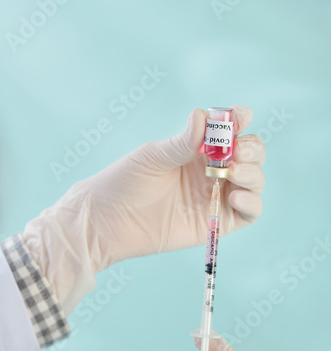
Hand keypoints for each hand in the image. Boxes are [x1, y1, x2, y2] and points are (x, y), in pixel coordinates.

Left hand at [23, 107, 264, 313]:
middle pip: (250, 154)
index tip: (242, 116)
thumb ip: (182, 143)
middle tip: (236, 151)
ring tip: (233, 173)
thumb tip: (203, 116)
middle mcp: (212, 171)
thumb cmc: (126, 182)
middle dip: (251, 148)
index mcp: (198, 150)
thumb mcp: (153, 157)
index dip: (240, 120)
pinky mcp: (218, 222)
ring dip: (253, 173)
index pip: (230, 131)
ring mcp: (217, 196)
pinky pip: (250, 213)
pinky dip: (252, 202)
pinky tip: (234, 196)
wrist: (110, 221)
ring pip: (254, 181)